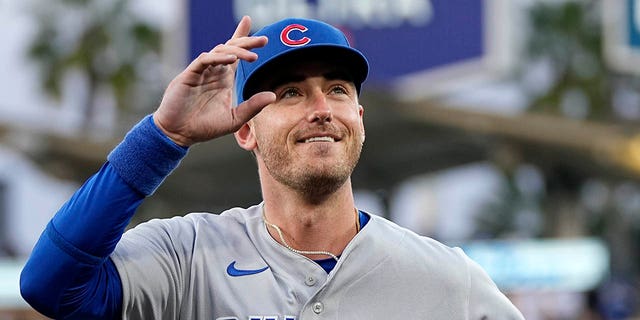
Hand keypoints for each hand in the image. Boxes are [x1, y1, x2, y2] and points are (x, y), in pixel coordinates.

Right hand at [153, 16, 275, 146]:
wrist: (179, 134)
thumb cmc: (205, 127)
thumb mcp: (235, 119)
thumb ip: (253, 107)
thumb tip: (273, 96)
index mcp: (223, 79)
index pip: (236, 55)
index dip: (246, 41)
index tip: (263, 36)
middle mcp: (213, 71)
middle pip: (231, 48)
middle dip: (247, 41)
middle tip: (265, 40)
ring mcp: (201, 71)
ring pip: (219, 51)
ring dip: (237, 51)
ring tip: (253, 57)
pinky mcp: (189, 75)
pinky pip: (204, 60)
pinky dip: (218, 57)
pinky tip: (232, 60)